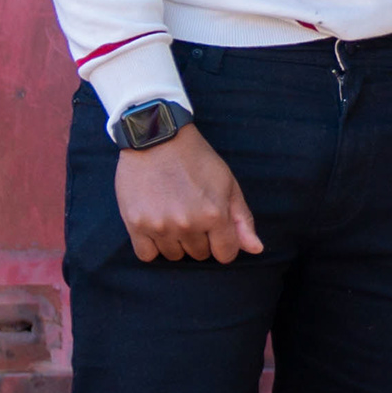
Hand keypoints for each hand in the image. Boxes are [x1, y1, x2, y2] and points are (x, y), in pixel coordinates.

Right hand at [116, 125, 262, 262]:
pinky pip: (146, 254)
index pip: (226, 254)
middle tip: (191, 213)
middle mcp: (188, 224)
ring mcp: (160, 225)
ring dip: (176, 241)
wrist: (157, 137)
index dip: (223, 244)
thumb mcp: (228, 183)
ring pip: (173, 255)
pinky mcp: (135, 224)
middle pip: (199, 254)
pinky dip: (152, 246)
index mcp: (214, 214)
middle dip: (199, 239)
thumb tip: (256, 249)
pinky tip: (155, 226)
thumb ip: (242, 219)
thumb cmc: (196, 159)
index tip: (215, 230)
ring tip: (172, 215)